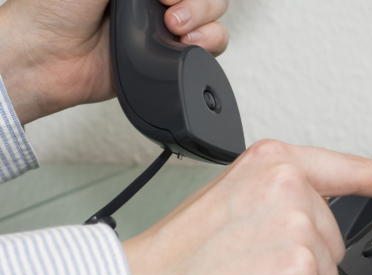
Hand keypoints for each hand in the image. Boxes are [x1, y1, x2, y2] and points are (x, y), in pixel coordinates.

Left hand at [0, 0, 228, 123]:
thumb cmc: (54, 10)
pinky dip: (208, 46)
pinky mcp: (168, 59)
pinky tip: (185, 47)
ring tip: (177, 31)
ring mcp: (165, 28)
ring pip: (214, 19)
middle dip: (200, 4)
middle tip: (169, 12)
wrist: (46, 59)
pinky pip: (208, 50)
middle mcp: (155, 1)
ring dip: (207, 24)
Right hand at [122, 140, 371, 274]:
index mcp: (276, 162)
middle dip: (303, 268)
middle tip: (250, 269)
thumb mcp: (235, 199)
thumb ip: (283, 198)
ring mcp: (298, 229)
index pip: (353, 170)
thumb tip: (322, 223)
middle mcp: (291, 187)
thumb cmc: (179, 255)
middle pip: (337, 245)